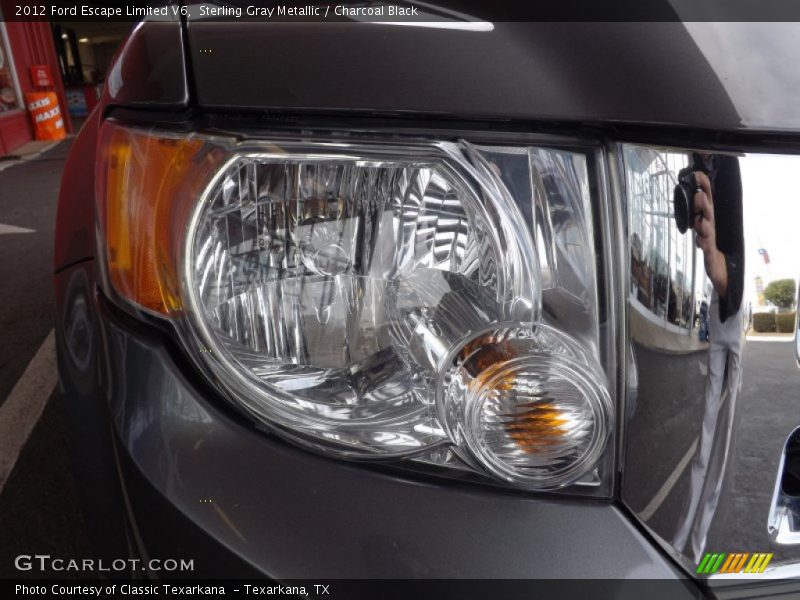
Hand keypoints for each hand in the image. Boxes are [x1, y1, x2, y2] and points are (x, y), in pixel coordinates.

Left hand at [692, 171, 727, 297]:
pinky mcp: (711, 254)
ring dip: (703, 219)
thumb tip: (689, 199)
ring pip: (707, 227)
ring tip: (699, 212)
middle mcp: (711, 227)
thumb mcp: (700, 230)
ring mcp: (712, 240)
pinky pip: (707, 247)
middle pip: (708, 210)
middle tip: (699, 192)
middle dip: (704, 201)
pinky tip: (700, 241)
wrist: (721, 272)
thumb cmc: (710, 249)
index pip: (706, 200)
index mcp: (707, 219)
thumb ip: (695, 217)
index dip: (703, 187)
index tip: (696, 174)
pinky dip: (704, 243)